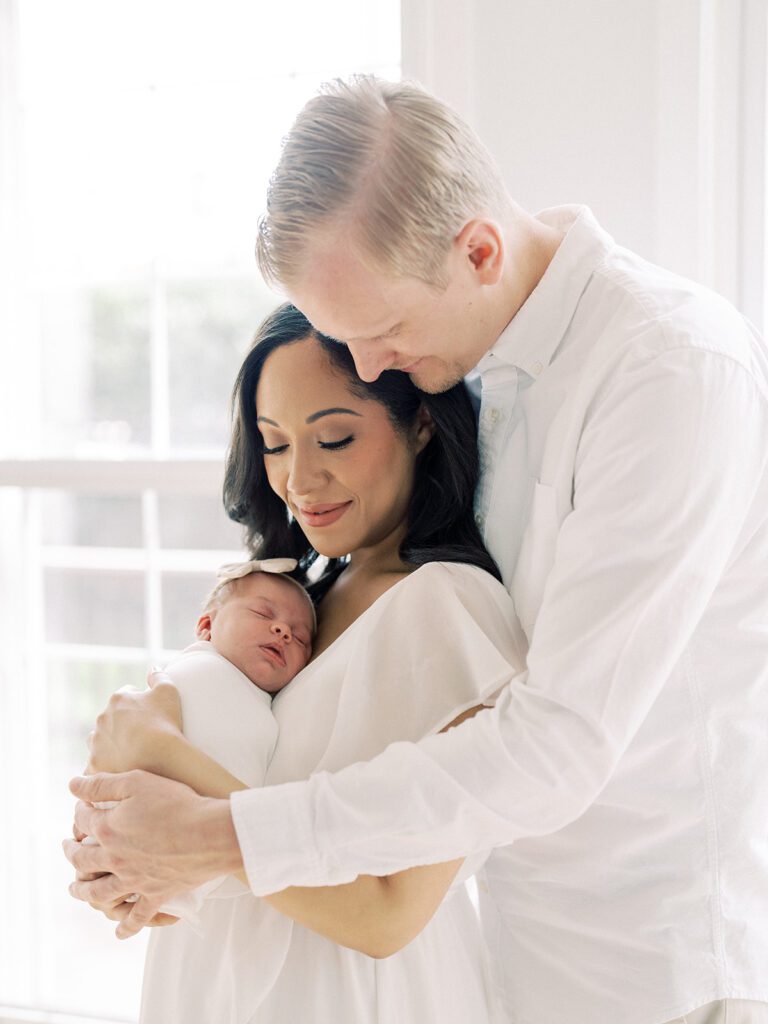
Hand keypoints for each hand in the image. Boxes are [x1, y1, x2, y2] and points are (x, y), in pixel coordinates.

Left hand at [63, 769, 241, 938]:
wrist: (209, 834)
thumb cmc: (176, 803)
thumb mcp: (137, 782)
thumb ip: (103, 784)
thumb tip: (73, 785)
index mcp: (108, 830)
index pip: (84, 821)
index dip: (80, 812)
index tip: (82, 807)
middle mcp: (115, 859)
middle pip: (82, 861)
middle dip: (71, 852)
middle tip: (68, 847)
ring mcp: (134, 880)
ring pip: (100, 893)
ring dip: (83, 892)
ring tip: (75, 890)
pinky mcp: (156, 894)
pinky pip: (137, 917)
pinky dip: (127, 927)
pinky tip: (119, 932)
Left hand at [86, 671, 181, 775]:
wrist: (161, 757)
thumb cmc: (165, 722)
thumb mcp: (168, 691)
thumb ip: (159, 676)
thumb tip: (153, 668)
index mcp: (117, 699)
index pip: (125, 694)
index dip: (139, 702)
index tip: (149, 713)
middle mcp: (101, 719)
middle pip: (110, 718)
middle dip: (121, 723)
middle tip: (141, 734)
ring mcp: (96, 744)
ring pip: (99, 741)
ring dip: (109, 744)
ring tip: (128, 753)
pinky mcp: (95, 766)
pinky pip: (95, 766)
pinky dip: (105, 767)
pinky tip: (118, 769)